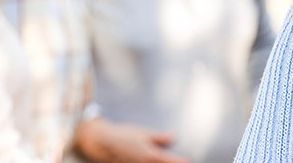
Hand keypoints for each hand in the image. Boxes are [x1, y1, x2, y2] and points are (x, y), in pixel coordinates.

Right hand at [73, 118, 190, 162]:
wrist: (103, 142)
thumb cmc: (125, 135)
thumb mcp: (144, 133)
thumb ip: (160, 137)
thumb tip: (174, 136)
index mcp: (150, 155)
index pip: (169, 161)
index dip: (180, 162)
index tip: (190, 162)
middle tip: (184, 162)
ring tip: (169, 162)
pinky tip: (152, 162)